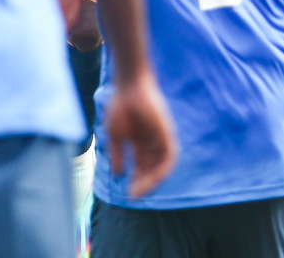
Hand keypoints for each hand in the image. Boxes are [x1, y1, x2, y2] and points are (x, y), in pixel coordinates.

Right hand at [102, 73, 176, 197]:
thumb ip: (117, 155)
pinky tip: (153, 178)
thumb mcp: (115, 135)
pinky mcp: (167, 134)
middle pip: (150, 170)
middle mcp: (151, 145)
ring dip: (151, 180)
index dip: (135, 182)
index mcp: (139, 144)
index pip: (140, 168)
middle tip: (133, 197)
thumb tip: (117, 175)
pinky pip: (169, 157)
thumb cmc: (120, 107)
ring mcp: (160, 140)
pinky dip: (162, 169)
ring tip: (141, 190)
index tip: (127, 196)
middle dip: (142, 184)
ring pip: (160, 167)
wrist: (128, 87)